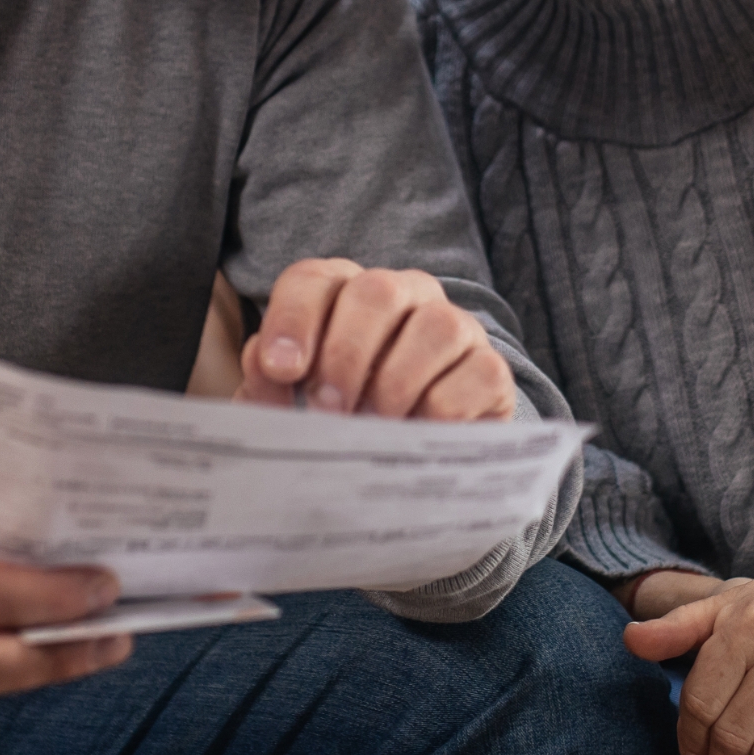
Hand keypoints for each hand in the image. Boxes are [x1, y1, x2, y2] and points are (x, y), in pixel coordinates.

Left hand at [236, 258, 516, 420]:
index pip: (314, 281)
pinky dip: (442, 410)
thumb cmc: (339, 427)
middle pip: (377, 291)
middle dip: (346, 353)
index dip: (293, 319)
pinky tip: (418, 436)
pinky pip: (476, 373)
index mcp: (342, 296)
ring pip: (435, 325)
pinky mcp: (489, 369)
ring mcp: (453, 327)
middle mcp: (403, 297)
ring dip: (396, 382)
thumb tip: (264, 359)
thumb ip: (269, 388)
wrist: (406, 473)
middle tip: (327, 410)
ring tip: (375, 426)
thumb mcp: (293, 412)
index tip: (282, 370)